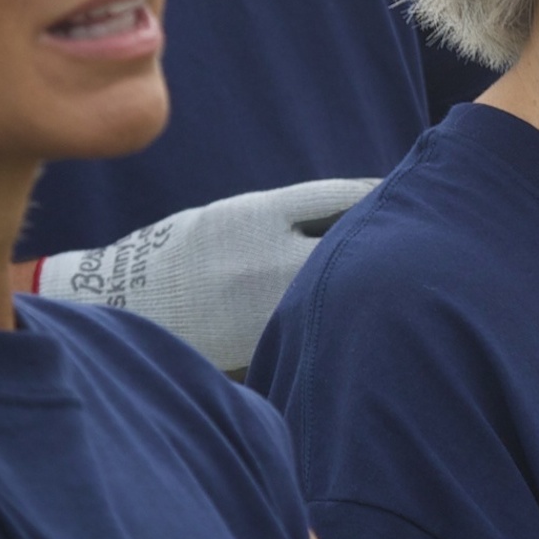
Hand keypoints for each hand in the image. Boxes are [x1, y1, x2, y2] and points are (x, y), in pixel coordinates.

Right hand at [35, 176, 378, 373]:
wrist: (116, 306)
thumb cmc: (180, 257)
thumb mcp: (227, 218)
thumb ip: (283, 217)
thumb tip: (352, 212)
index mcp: (255, 215)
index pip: (340, 196)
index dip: (380, 196)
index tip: (410, 193)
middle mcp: (265, 257)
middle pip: (354, 246)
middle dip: (389, 245)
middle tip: (423, 243)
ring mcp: (264, 304)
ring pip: (338, 293)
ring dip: (370, 288)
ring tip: (399, 287)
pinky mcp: (260, 345)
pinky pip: (313, 331)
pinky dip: (336, 325)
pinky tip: (356, 325)